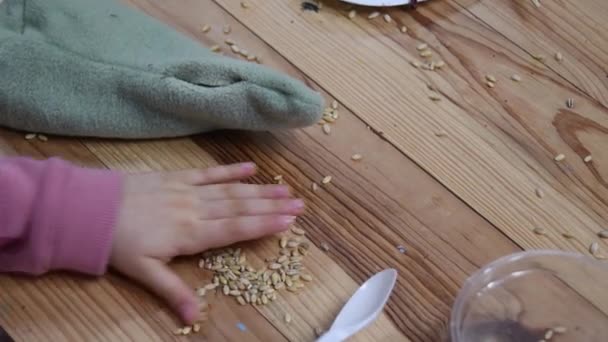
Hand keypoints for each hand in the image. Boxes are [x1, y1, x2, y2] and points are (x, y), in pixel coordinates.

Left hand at [109, 163, 302, 323]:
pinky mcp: (177, 177)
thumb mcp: (144, 273)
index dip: (263, 225)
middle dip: (271, 207)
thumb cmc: (118, 243)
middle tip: (299, 204)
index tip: (289, 222)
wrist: (90, 209)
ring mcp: (187, 191)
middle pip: (240, 208)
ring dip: (259, 190)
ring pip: (230, 191)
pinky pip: (208, 172)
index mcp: (191, 234)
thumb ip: (173, 292)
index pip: (235, 229)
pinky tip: (250, 167)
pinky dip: (230, 170)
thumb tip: (195, 319)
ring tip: (285, 188)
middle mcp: (195, 210)